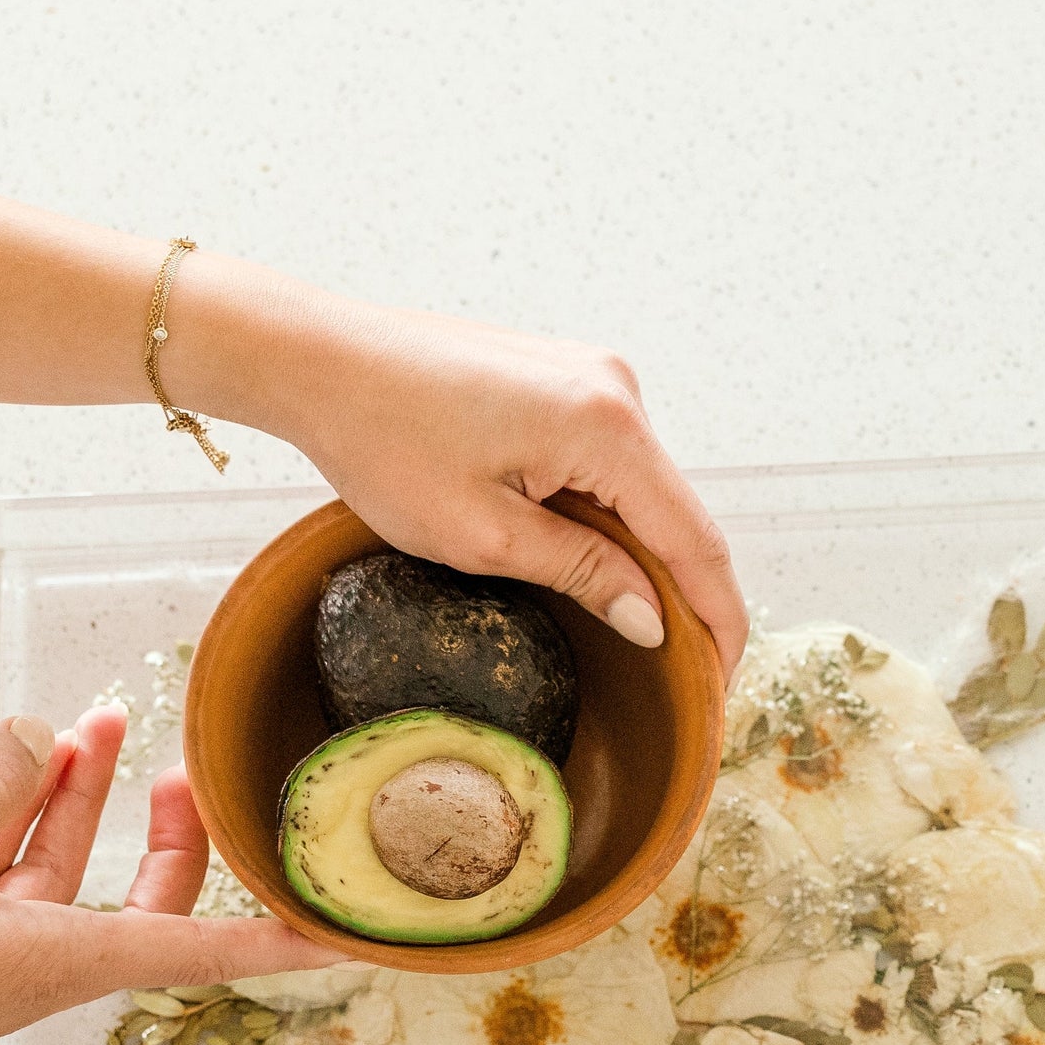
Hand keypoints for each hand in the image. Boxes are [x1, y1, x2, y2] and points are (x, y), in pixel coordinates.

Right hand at [0, 705, 335, 1044]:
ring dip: (86, 800)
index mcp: (54, 964)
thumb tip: (43, 741)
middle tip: (182, 764)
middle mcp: (36, 968)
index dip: (284, 941)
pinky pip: (10, 872)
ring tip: (100, 724)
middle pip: (146, 905)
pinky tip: (23, 756)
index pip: (204, 953)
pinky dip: (23, 816)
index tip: (351, 939)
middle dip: (175, 834)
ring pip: (70, 874)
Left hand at [192, 275, 747, 678]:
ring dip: (643, 558)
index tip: (722, 685)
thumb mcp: (483, 536)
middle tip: (683, 679)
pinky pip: (611, 464)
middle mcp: (617, 389)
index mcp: (608, 427)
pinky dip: (610, 519)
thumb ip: (582, 574)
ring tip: (637, 631)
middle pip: (678, 515)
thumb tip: (653, 619)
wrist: (322, 359)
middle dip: (684, 595)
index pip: (696, 541)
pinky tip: (594, 567)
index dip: (718, 620)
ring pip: (644, 492)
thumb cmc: (384, 443)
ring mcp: (594, 377)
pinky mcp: (566, 379)